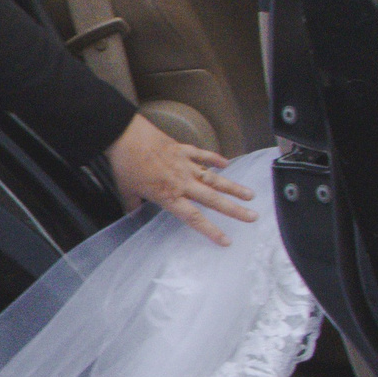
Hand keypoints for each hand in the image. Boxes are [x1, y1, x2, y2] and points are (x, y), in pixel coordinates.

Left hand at [105, 114, 256, 245]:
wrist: (125, 136)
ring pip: (214, 178)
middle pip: (213, 199)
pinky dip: (215, 158)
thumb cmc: (125, 165)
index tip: (226, 240)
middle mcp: (183, 182)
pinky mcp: (183, 149)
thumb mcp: (126, 190)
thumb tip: (132, 214)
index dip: (211, 230)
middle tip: (252, 217)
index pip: (194, 217)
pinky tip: (227, 163)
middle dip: (234, 210)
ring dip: (233, 187)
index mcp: (169, 196)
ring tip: (250, 194)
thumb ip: (133, 204)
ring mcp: (185, 164)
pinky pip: (203, 155)